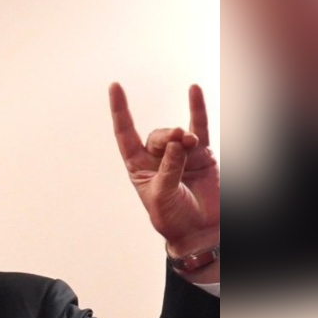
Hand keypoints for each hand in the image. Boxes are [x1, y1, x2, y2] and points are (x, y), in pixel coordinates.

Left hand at [109, 83, 220, 257]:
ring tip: (190, 142)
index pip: (125, 134)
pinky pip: (200, 127)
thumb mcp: (162, 196)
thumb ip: (169, 169)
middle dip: (168, 136)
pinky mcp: (202, 155)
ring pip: (179, 134)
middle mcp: (157, 158)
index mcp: (137, 167)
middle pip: (157, 136)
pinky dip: (197, 109)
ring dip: (184, 136)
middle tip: (181, 140)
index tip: (115, 86)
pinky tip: (193, 89)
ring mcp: (180, 154)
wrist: (199, 231)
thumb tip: (179, 141)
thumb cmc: (173, 218)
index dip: (120, 111)